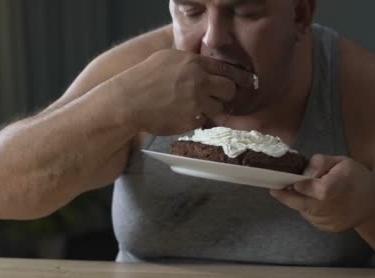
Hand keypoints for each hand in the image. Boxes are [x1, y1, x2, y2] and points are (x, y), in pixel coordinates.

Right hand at [117, 49, 256, 135]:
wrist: (128, 102)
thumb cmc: (144, 78)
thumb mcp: (168, 59)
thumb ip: (191, 62)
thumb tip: (208, 68)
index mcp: (194, 64)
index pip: (227, 70)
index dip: (238, 77)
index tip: (247, 82)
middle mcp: (199, 82)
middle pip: (229, 90)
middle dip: (226, 95)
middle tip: (216, 97)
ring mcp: (196, 103)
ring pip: (218, 108)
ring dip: (210, 109)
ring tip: (190, 106)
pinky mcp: (191, 121)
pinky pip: (202, 121)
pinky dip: (195, 119)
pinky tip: (180, 114)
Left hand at [270, 155, 374, 232]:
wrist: (374, 203)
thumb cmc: (356, 178)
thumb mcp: (341, 162)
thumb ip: (320, 162)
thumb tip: (304, 171)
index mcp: (339, 187)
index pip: (318, 190)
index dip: (303, 187)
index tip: (290, 182)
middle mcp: (335, 207)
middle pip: (303, 204)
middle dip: (286, 196)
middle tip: (276, 189)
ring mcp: (331, 220)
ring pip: (304, 211)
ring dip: (298, 201)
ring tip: (302, 191)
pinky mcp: (329, 228)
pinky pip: (311, 218)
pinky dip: (308, 209)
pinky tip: (315, 201)